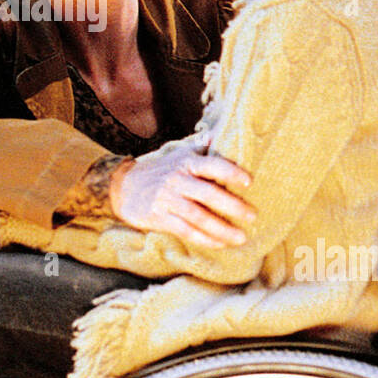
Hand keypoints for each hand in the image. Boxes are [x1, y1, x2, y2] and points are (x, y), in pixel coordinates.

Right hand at [110, 135, 255, 248]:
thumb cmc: (162, 170)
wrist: (125, 186)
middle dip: (232, 206)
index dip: (230, 171)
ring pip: (198, 216)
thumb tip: (221, 133)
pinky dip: (204, 239)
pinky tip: (220, 244)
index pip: (210, 164)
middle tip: (252, 215)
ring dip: (221, 229)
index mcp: (185, 162)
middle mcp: (176, 179)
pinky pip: (185, 230)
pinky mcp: (158, 216)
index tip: (249, 181)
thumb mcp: (179, 154)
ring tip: (241, 237)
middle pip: (207, 193)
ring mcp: (166, 199)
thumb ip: (201, 146)